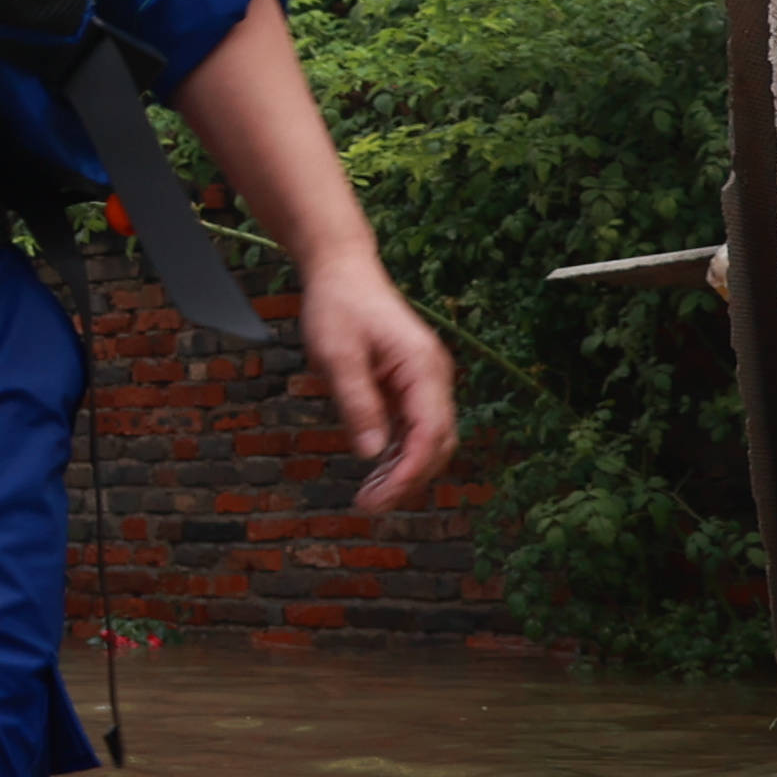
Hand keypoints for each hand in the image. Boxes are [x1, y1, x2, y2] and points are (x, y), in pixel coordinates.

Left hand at [294, 247, 454, 508]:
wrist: (342, 270)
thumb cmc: (338, 307)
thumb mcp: (337, 356)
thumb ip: (358, 403)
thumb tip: (373, 453)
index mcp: (425, 368)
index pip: (430, 435)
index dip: (409, 473)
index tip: (380, 499)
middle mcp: (436, 377)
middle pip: (438, 443)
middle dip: (409, 479)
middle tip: (369, 506)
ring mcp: (427, 380)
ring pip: (429, 438)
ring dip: (405, 470)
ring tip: (369, 497)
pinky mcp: (412, 383)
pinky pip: (414, 425)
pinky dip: (399, 451)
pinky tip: (375, 470)